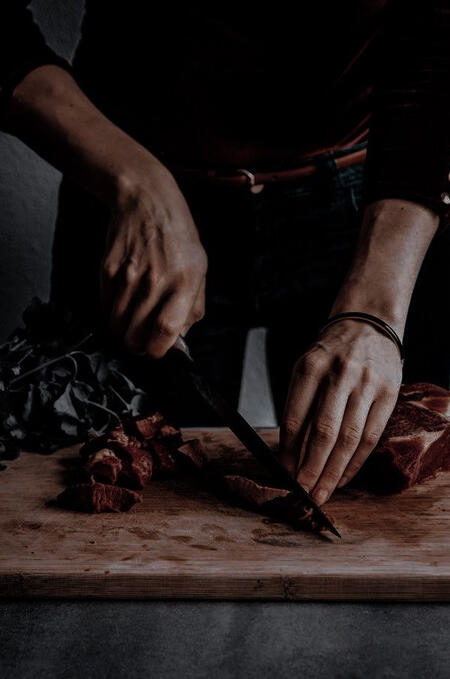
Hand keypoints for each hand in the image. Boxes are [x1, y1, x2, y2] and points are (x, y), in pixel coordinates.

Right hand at [100, 163, 206, 356]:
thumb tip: (178, 340)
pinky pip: (104, 307)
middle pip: (135, 334)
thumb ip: (193, 307)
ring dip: (122, 330)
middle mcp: (156, 280)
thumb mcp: (199, 269)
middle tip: (141, 339)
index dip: (157, 350)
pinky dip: (112, 311)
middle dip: (137, 345)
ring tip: (132, 319)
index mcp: (185, 282)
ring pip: (116, 325)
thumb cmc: (178, 237)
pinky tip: (123, 298)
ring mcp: (128, 275)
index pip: (165, 331)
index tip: (155, 350)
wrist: (146, 201)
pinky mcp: (107, 269)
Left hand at [279, 319, 402, 504]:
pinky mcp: (388, 394)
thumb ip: (298, 405)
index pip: (296, 418)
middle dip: (311, 468)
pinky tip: (344, 478)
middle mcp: (339, 375)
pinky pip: (371, 436)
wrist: (368, 325)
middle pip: (324, 432)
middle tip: (303, 494)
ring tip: (322, 493)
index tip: (284, 473)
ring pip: (349, 439)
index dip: (289, 451)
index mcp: (311, 367)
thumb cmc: (330, 353)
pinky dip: (356, 462)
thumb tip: (290, 453)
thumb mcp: (306, 368)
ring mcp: (367, 385)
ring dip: (333, 472)